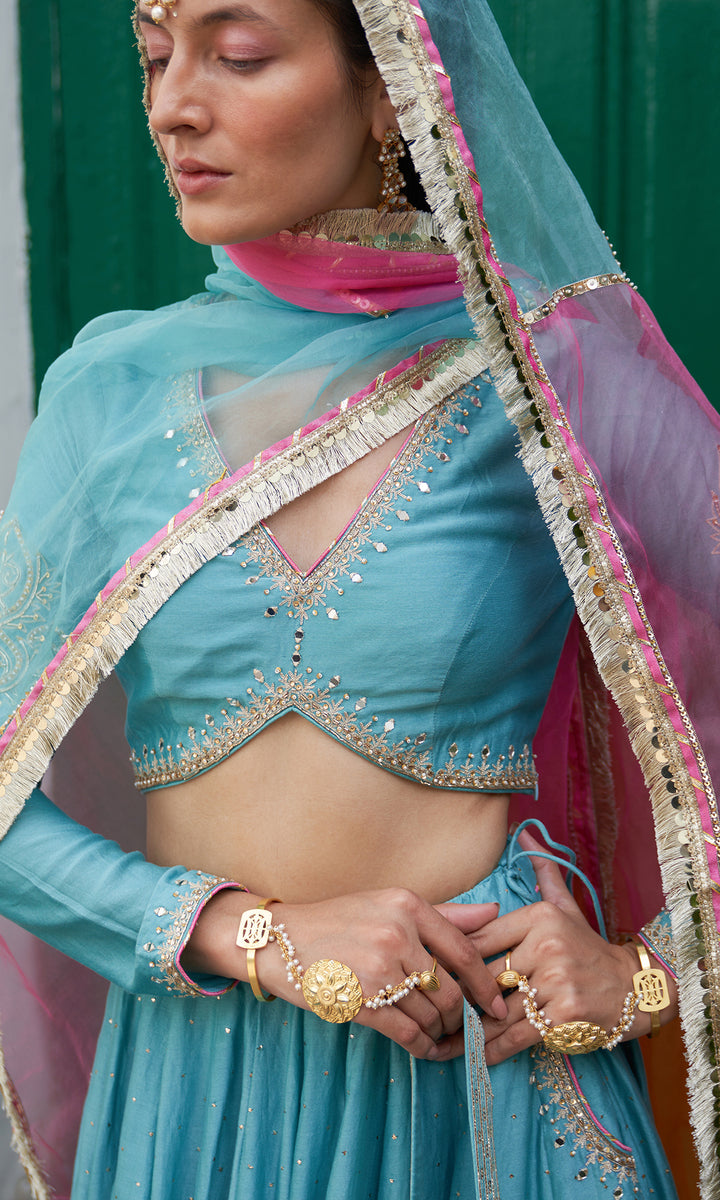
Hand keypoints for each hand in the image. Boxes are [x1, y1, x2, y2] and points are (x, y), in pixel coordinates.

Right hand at [185, 886, 506, 1060]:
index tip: (497, 1005)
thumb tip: (494, 912)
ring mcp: (379, 968)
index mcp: (408, 905)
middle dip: (462, 1017)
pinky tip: (425, 1049)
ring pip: (431, 1014)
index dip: (486, 984)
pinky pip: (407, 1033)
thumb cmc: (337, 920)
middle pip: (451, 990)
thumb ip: (443, 913)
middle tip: (462, 1028)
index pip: (464, 950)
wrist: (278, 939)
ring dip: (441, 1034)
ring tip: (440, 1038)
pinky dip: (423, 1047)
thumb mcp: (388, 903)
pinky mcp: (361, 1000)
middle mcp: (398, 933)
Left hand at [444, 830, 677, 1065]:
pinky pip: (517, 1035)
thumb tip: (523, 833)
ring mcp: (556, 981)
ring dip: (467, 1030)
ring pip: (498, 1010)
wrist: (634, 988)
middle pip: (485, 976)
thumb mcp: (566, 906)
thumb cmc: (589, 949)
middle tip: (424, 1011)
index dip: (451, 959)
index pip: (479, 939)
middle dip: (455, 997)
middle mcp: (545, 946)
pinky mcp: (563, 1015)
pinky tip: (472, 1058)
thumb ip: (542, 872)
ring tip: (439, 1041)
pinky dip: (492, 1049)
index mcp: (538, 917)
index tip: (425, 972)